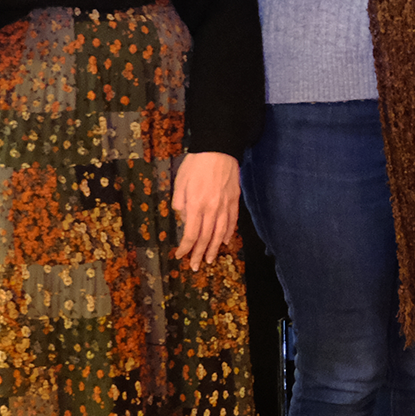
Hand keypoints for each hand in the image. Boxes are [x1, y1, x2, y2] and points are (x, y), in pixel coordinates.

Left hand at [171, 151, 240, 271]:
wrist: (218, 149)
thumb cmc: (195, 164)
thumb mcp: (180, 183)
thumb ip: (180, 203)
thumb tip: (183, 218)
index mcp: (196, 205)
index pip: (191, 234)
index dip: (186, 248)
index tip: (181, 256)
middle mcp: (212, 209)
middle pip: (206, 237)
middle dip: (199, 253)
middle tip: (196, 266)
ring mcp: (225, 205)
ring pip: (220, 232)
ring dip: (214, 248)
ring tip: (210, 259)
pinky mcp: (234, 200)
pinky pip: (232, 221)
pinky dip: (228, 233)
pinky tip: (224, 241)